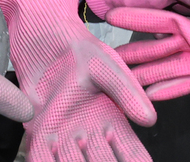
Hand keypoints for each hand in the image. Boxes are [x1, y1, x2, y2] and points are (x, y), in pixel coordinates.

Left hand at [0, 0, 155, 161]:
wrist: (45, 40)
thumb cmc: (81, 50)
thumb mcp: (108, 67)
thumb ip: (127, 93)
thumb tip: (150, 119)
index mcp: (114, 123)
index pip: (131, 154)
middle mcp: (90, 136)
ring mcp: (64, 137)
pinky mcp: (39, 133)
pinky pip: (42, 157)